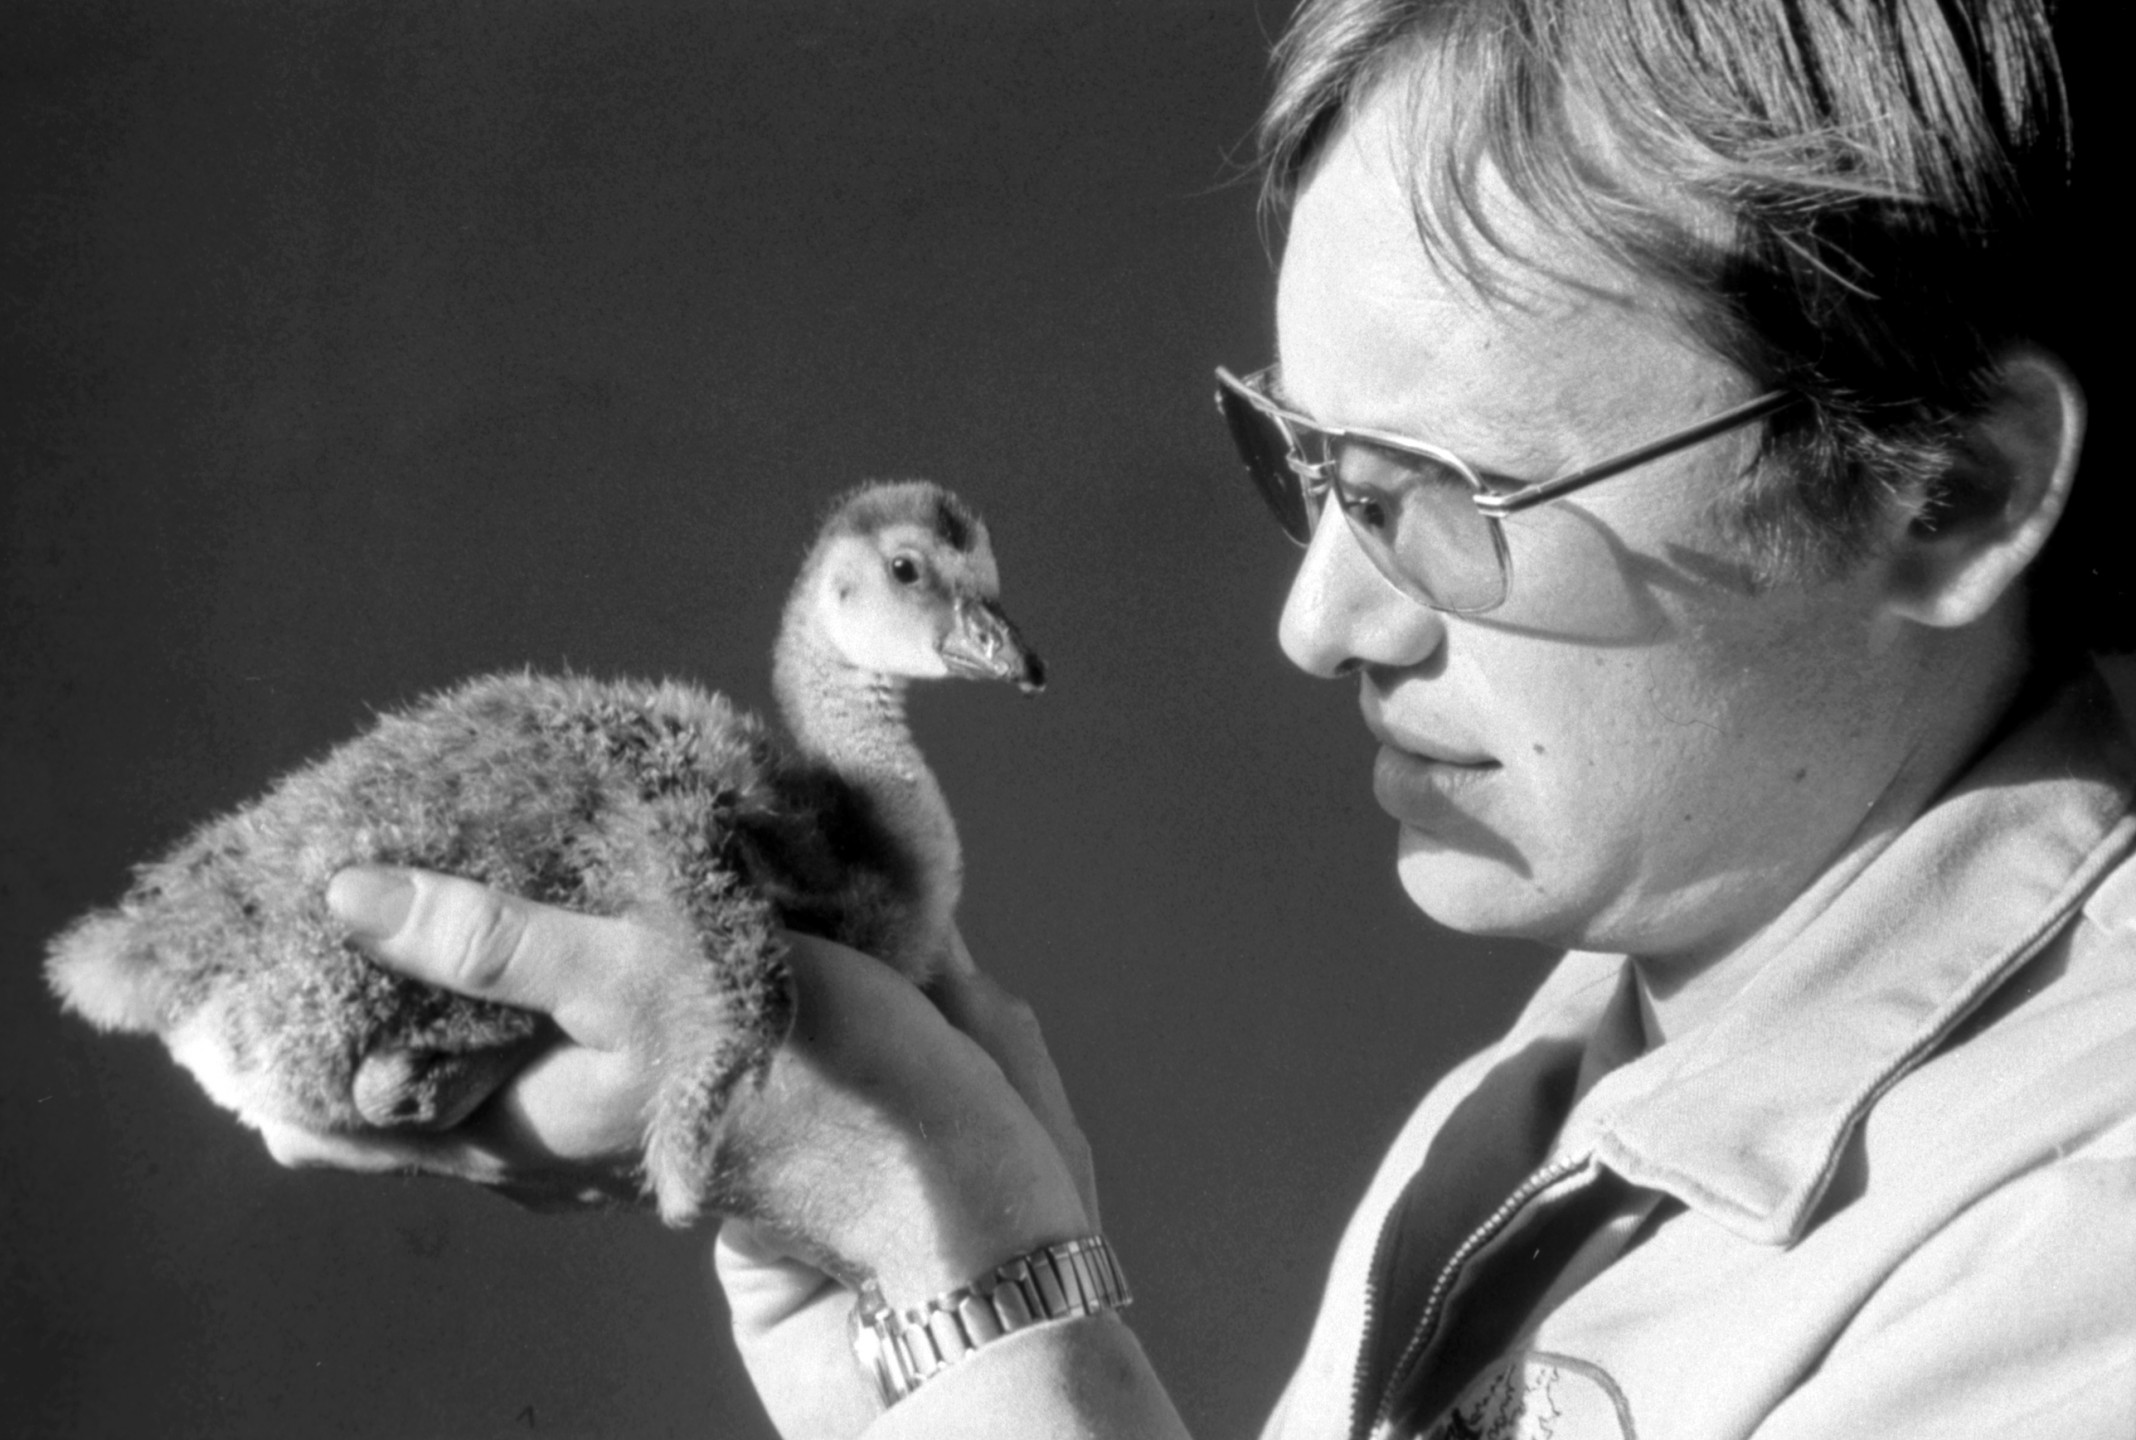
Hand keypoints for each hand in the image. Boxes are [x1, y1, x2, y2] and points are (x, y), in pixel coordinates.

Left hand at [268, 867, 1098, 1437]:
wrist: (943, 1160)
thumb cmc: (802, 1076)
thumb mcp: (640, 978)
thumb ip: (498, 938)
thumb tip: (354, 891)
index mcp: (512, 1125)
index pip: (336, 1112)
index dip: (274, 1042)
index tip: (234, 960)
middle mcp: (539, 1138)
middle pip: (391, 1081)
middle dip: (345, 995)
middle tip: (305, 891)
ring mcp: (600, 1117)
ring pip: (472, 1052)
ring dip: (433, 978)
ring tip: (401, 877)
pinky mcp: (660, 1085)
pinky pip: (549, 1031)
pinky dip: (517, 974)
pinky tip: (532, 903)